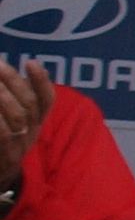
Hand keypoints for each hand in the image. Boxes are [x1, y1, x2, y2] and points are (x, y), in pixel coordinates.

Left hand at [0, 59, 46, 191]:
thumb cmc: (2, 147)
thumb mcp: (12, 126)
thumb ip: (14, 103)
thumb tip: (12, 73)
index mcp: (34, 125)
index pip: (46, 100)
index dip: (41, 81)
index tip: (31, 62)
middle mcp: (30, 134)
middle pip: (28, 104)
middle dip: (13, 81)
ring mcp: (18, 147)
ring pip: (18, 117)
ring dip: (3, 96)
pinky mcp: (5, 157)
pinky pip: (4, 135)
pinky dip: (0, 121)